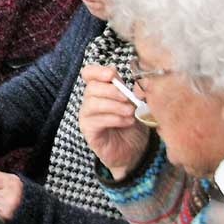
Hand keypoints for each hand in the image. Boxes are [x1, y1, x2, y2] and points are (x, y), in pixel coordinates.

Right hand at [79, 64, 151, 179]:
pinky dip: (114, 119)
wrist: (134, 152)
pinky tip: (127, 122)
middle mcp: (90, 101)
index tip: (112, 75)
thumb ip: (131, 91)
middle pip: (91, 87)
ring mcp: (87, 116)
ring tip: (130, 112)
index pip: (89, 73)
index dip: (98, 71)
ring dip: (114, 106)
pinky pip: (96, 120)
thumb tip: (134, 80)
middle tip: (128, 99)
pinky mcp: (89, 131)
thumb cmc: (133, 126)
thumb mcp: (136, 105)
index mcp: (101, 90)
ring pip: (92, 103)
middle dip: (112, 91)